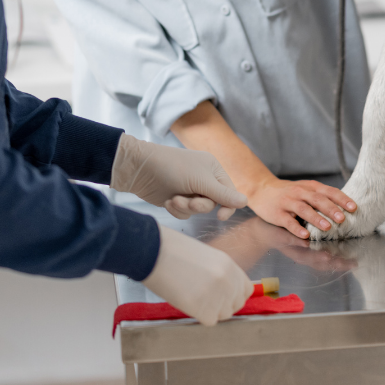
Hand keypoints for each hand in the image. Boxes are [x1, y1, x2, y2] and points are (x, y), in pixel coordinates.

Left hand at [111, 134, 247, 218]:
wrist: (139, 169)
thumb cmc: (172, 168)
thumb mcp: (200, 180)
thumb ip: (223, 194)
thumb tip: (246, 202)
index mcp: (213, 169)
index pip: (229, 192)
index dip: (228, 205)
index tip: (221, 216)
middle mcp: (204, 179)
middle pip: (213, 203)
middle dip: (200, 205)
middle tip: (189, 202)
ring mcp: (190, 189)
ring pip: (198, 210)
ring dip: (186, 207)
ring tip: (173, 199)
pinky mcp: (177, 199)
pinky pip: (185, 212)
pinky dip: (177, 209)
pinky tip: (167, 201)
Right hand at [143, 225, 251, 325]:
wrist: (154, 252)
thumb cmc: (173, 251)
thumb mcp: (206, 256)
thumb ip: (220, 273)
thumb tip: (224, 291)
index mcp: (229, 265)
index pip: (246, 290)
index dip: (235, 295)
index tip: (224, 296)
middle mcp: (228, 281)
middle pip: (236, 305)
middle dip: (223, 305)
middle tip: (205, 300)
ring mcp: (216, 295)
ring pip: (223, 315)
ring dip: (211, 311)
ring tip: (193, 298)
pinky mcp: (202, 308)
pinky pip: (209, 320)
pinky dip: (199, 315)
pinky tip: (187, 302)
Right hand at [247, 178, 357, 238]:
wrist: (261, 189)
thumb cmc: (288, 192)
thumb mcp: (306, 189)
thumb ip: (322, 196)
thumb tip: (344, 207)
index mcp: (310, 187)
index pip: (329, 191)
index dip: (341, 199)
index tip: (353, 208)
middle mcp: (300, 193)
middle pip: (317, 200)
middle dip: (331, 209)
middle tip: (342, 219)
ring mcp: (288, 203)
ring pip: (304, 209)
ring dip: (316, 218)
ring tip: (327, 227)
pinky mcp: (277, 213)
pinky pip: (287, 221)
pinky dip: (296, 228)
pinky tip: (305, 235)